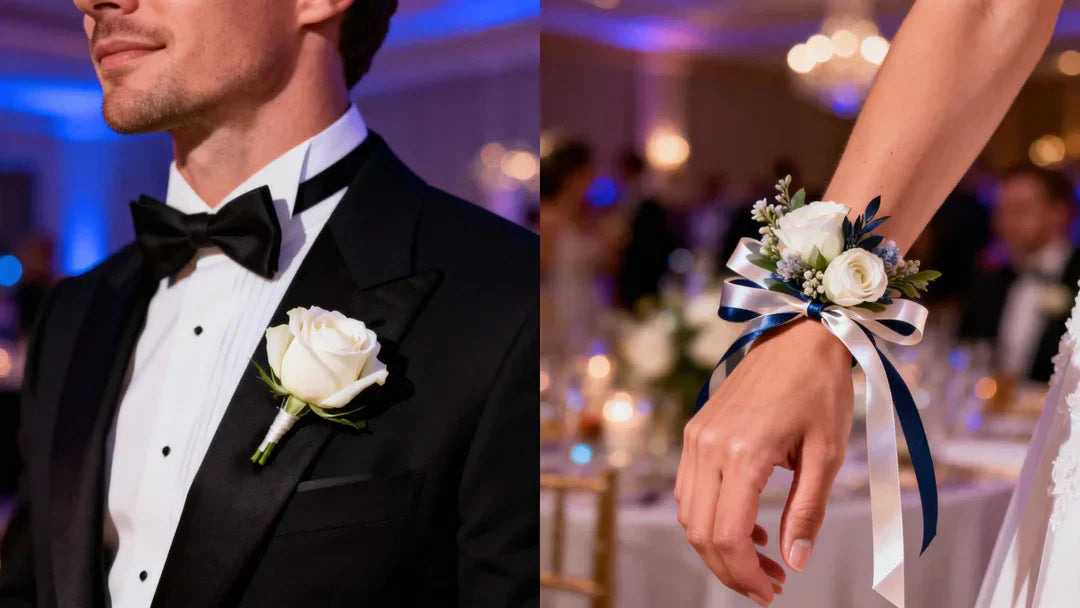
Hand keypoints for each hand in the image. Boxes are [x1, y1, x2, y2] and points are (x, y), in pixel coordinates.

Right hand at [675, 319, 853, 605]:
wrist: (799, 336)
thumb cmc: (821, 390)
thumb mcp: (827, 455)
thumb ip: (807, 512)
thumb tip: (794, 562)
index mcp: (743, 454)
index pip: (728, 535)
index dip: (746, 575)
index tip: (773, 592)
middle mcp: (708, 446)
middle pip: (701, 533)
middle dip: (731, 570)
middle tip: (769, 587)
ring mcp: (696, 437)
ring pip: (688, 515)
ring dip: (719, 547)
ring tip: (764, 559)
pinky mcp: (695, 430)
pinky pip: (688, 490)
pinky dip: (710, 518)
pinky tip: (749, 524)